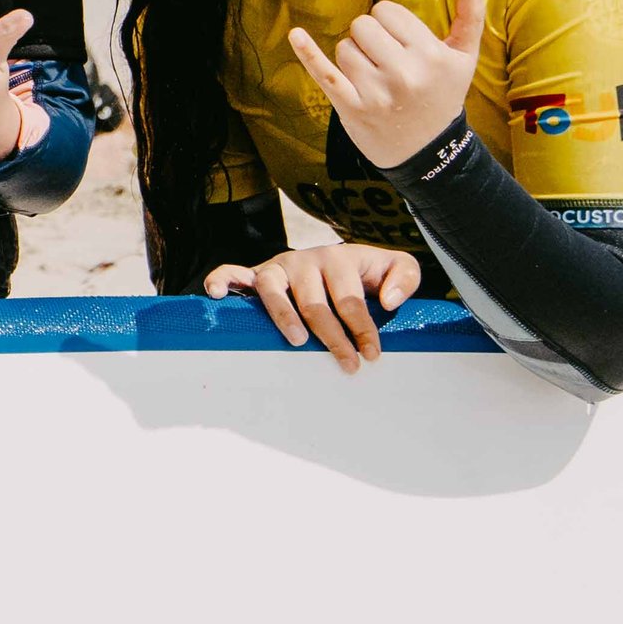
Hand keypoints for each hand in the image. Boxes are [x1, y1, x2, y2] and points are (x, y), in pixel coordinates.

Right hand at [203, 241, 421, 370]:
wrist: (339, 259)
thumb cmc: (367, 274)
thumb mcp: (396, 267)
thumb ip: (405, 278)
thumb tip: (389, 301)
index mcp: (340, 259)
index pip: (350, 299)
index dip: (363, 328)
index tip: (372, 355)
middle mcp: (307, 260)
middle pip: (315, 302)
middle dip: (333, 337)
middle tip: (347, 365)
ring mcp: (279, 267)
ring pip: (274, 291)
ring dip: (284, 316)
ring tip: (298, 341)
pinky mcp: (256, 273)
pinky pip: (232, 273)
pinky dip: (221, 281)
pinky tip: (217, 295)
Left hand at [289, 0, 484, 169]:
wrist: (429, 151)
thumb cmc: (444, 95)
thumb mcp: (464, 58)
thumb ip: (471, 17)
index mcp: (431, 55)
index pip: (386, 11)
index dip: (389, 23)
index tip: (400, 43)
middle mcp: (404, 73)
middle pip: (362, 25)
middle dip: (370, 38)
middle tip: (386, 62)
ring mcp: (375, 92)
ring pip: (344, 47)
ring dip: (353, 57)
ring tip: (374, 78)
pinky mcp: (351, 108)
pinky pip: (324, 72)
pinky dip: (307, 53)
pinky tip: (296, 35)